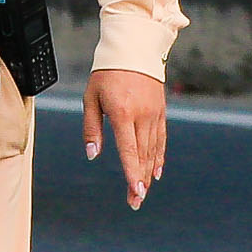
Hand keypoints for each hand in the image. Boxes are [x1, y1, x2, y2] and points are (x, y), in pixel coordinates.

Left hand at [83, 67, 168, 209]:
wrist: (134, 50)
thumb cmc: (106, 73)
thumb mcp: (91, 98)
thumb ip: (92, 128)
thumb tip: (93, 154)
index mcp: (123, 113)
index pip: (128, 150)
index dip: (132, 172)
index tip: (135, 191)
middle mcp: (142, 116)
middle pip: (142, 155)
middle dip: (139, 181)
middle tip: (136, 202)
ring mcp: (154, 115)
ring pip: (153, 150)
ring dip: (148, 173)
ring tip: (143, 192)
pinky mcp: (160, 112)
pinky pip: (161, 139)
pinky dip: (159, 157)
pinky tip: (156, 172)